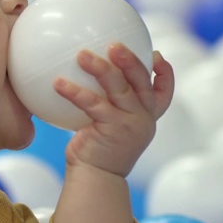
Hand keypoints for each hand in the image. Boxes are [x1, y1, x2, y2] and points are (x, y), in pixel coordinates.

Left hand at [54, 44, 173, 177]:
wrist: (96, 178)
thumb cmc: (97, 148)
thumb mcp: (110, 126)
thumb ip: (109, 105)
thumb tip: (86, 77)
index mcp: (146, 116)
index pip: (164, 93)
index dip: (165, 73)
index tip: (156, 55)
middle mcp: (143, 118)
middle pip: (143, 82)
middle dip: (131, 60)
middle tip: (114, 44)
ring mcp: (130, 123)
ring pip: (120, 88)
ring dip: (102, 68)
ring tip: (81, 55)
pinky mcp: (112, 129)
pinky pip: (93, 104)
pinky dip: (75, 91)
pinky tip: (57, 83)